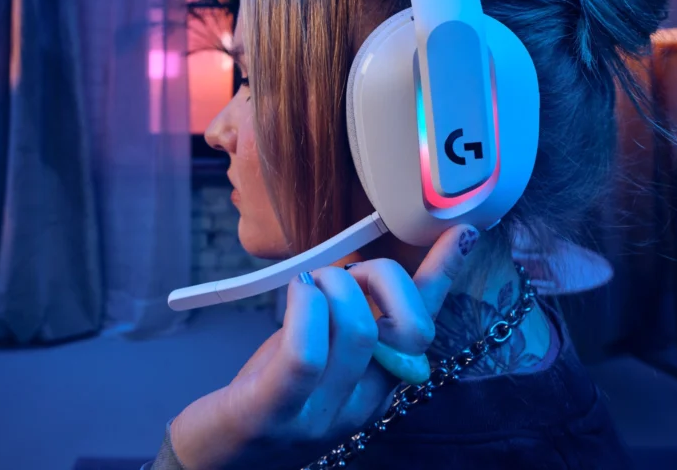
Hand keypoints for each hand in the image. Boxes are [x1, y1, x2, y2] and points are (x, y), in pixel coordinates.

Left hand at [169, 224, 477, 469]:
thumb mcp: (320, 352)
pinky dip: (305, 310)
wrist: (211, 460)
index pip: (424, 325)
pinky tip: (297, 291)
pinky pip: (306, 357)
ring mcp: (319, 414)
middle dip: (380, 276)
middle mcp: (361, 404)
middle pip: (408, 325)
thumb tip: (371, 271)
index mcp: (378, 386)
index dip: (446, 275)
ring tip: (304, 286)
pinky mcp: (272, 414)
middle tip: (333, 277)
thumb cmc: (265, 391)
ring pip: (357, 329)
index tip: (465, 230)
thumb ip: (352, 321)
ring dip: (333, 284)